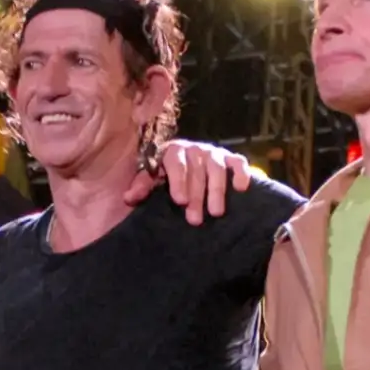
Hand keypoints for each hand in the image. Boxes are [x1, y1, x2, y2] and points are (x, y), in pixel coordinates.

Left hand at [125, 141, 252, 224]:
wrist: (187, 173)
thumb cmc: (165, 181)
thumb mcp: (151, 182)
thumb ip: (141, 187)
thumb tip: (128, 197)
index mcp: (171, 152)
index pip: (175, 162)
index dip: (178, 181)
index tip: (180, 201)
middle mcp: (193, 149)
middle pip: (197, 169)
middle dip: (196, 195)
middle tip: (195, 220)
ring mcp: (213, 153)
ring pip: (216, 168)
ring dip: (217, 190)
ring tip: (216, 213)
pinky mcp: (230, 158)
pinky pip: (238, 162)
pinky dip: (240, 173)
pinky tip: (241, 189)